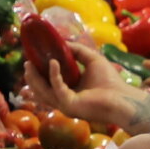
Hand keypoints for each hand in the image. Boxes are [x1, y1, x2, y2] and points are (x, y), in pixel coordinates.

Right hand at [26, 38, 149, 133]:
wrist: (123, 97)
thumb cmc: (110, 81)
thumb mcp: (92, 60)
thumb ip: (78, 51)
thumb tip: (63, 42)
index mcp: (69, 92)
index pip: (48, 84)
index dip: (38, 73)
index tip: (32, 59)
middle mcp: (64, 100)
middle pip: (41, 90)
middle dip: (32, 77)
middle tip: (26, 62)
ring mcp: (65, 105)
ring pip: (43, 92)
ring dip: (35, 77)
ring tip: (30, 63)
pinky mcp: (69, 105)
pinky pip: (57, 89)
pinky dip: (54, 75)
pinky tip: (54, 62)